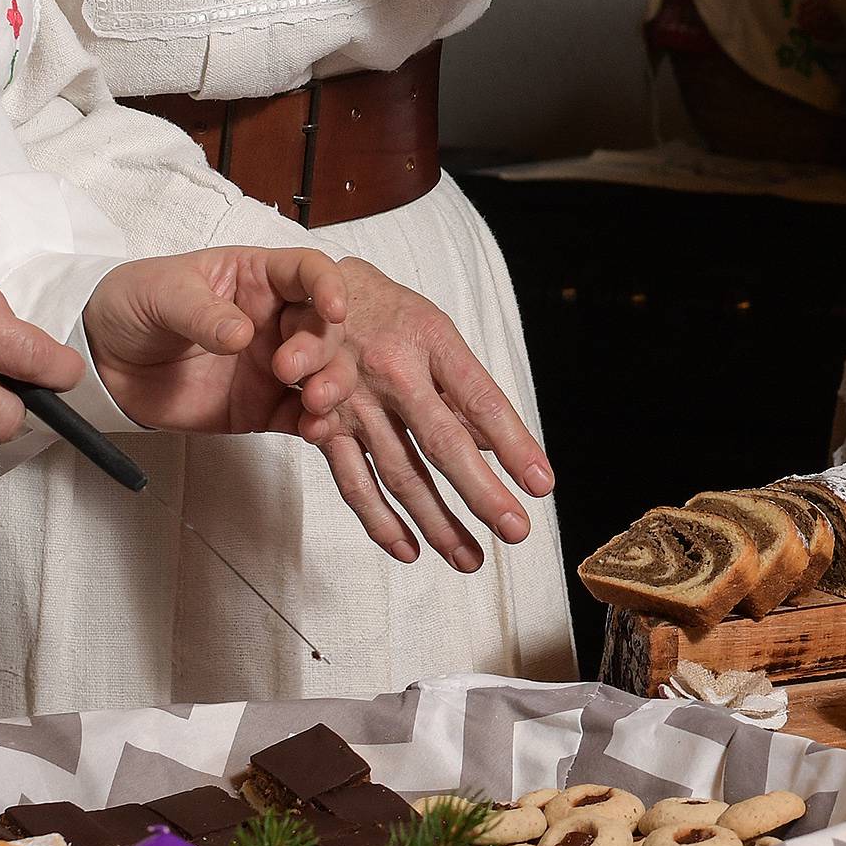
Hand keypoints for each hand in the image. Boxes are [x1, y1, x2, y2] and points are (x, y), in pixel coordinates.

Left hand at [84, 247, 354, 435]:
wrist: (101, 362)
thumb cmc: (133, 304)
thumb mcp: (161, 293)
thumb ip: (201, 312)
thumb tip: (241, 334)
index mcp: (257, 278)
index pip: (309, 271)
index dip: (329, 285)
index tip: (333, 308)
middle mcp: (275, 320)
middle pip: (324, 328)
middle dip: (320, 349)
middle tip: (288, 369)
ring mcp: (271, 365)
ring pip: (325, 373)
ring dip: (332, 387)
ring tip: (312, 404)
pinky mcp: (261, 407)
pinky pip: (301, 416)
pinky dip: (317, 424)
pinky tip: (312, 429)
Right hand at [292, 257, 554, 573]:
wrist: (302, 287)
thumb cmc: (383, 311)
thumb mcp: (431, 330)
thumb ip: (461, 387)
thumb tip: (499, 442)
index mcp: (433, 340)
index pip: (483, 400)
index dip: (515, 443)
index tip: (542, 484)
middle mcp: (395, 371)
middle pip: (445, 441)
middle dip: (482, 493)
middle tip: (516, 531)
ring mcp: (355, 399)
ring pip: (401, 472)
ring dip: (437, 522)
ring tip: (470, 558)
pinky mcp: (322, 424)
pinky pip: (352, 481)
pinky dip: (380, 522)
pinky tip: (408, 550)